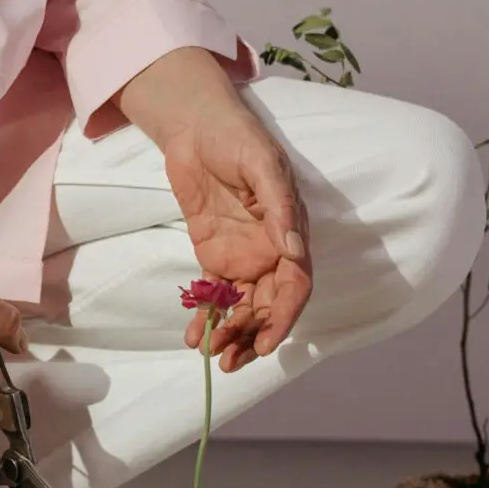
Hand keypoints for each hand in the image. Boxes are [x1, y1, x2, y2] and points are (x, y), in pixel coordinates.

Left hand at [116, 47, 312, 371]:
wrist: (195, 127)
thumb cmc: (236, 138)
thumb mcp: (261, 164)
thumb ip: (278, 206)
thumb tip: (293, 250)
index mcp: (289, 232)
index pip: (294, 285)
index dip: (283, 317)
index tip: (266, 342)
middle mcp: (270, 251)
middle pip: (268, 305)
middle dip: (253, 335)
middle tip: (231, 359)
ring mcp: (242, 255)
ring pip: (243, 306)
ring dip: (231, 334)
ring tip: (212, 355)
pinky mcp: (213, 255)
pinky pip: (213, 295)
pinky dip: (206, 318)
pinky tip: (194, 338)